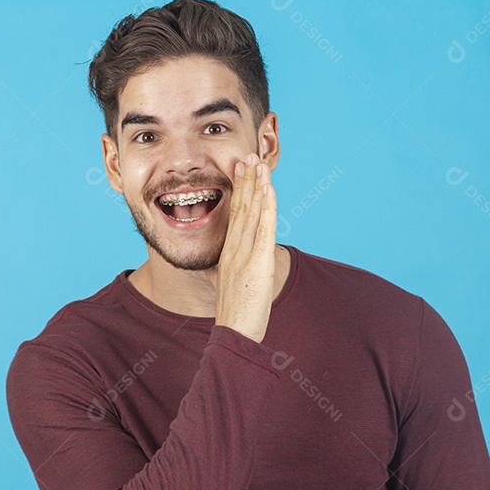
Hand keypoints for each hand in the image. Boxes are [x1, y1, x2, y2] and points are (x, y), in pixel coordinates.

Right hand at [210, 152, 277, 342]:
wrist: (233, 335)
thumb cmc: (233, 315)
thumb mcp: (225, 287)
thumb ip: (224, 272)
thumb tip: (221, 267)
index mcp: (228, 254)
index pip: (234, 215)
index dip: (239, 190)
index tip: (241, 170)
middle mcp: (234, 250)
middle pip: (241, 208)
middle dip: (246, 180)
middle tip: (248, 155)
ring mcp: (245, 255)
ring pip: (252, 214)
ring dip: (257, 186)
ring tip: (260, 164)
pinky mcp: (258, 263)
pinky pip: (264, 230)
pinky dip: (267, 208)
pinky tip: (269, 191)